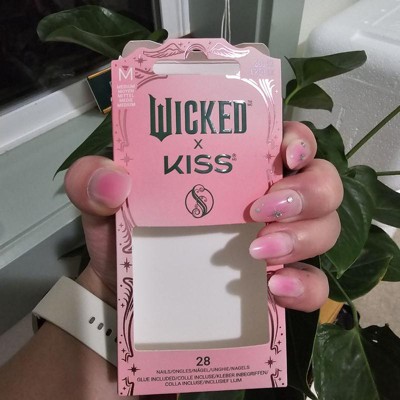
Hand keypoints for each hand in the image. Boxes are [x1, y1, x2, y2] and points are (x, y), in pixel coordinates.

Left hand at [64, 121, 341, 311]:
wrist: (128, 297)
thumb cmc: (126, 236)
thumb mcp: (101, 202)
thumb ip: (92, 180)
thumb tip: (115, 181)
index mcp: (236, 168)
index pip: (286, 139)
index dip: (298, 140)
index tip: (284, 153)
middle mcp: (267, 200)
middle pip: (321, 182)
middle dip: (306, 191)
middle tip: (262, 207)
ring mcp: (278, 244)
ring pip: (326, 228)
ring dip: (303, 236)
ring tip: (258, 250)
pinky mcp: (278, 286)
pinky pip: (314, 285)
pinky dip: (305, 287)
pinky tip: (274, 289)